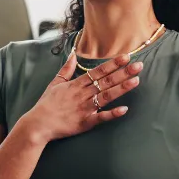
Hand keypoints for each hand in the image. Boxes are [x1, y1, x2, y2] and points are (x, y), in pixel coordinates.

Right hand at [21, 50, 141, 142]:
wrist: (38, 124)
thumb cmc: (46, 104)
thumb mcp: (55, 83)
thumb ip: (66, 69)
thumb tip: (73, 55)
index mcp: (77, 84)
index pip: (98, 71)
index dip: (113, 64)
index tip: (126, 57)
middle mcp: (83, 94)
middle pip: (107, 81)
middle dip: (123, 72)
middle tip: (139, 65)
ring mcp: (85, 108)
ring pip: (107, 96)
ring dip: (122, 88)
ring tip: (136, 80)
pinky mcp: (86, 122)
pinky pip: (101, 117)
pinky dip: (112, 114)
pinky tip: (124, 109)